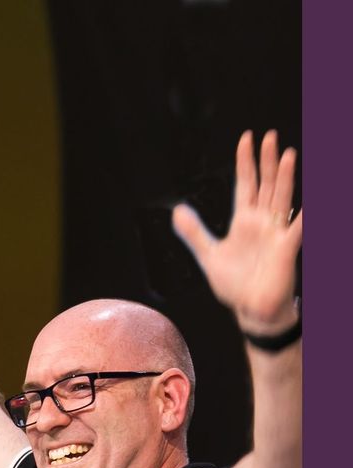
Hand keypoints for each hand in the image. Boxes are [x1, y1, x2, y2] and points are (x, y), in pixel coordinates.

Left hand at [172, 130, 301, 335]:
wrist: (250, 310)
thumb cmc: (235, 285)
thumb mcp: (209, 255)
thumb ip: (195, 233)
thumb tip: (177, 211)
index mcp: (244, 221)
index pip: (246, 185)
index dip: (245, 163)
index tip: (246, 139)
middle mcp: (263, 222)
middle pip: (266, 185)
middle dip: (266, 162)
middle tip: (268, 136)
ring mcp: (276, 233)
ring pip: (281, 199)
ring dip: (284, 178)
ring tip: (287, 154)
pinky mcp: (286, 249)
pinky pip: (298, 228)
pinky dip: (304, 215)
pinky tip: (310, 202)